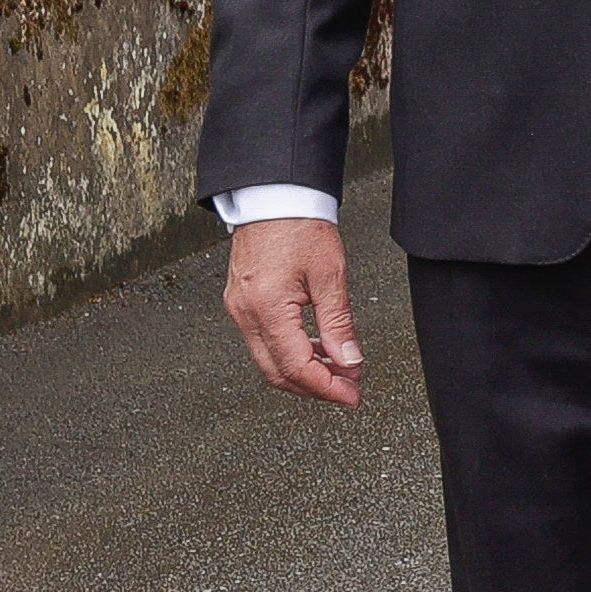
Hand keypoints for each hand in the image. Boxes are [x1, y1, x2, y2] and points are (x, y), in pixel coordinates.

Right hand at [223, 216, 362, 406]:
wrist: (274, 196)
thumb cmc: (299, 224)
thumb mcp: (330, 275)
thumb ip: (339, 324)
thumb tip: (349, 361)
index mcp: (267, 306)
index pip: (296, 367)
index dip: (327, 388)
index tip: (351, 395)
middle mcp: (246, 312)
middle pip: (278, 372)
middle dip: (315, 387)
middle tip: (348, 389)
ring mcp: (239, 309)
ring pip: (268, 361)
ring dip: (303, 372)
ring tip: (338, 370)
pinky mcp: (241, 302)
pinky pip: (263, 342)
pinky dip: (290, 353)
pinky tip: (315, 349)